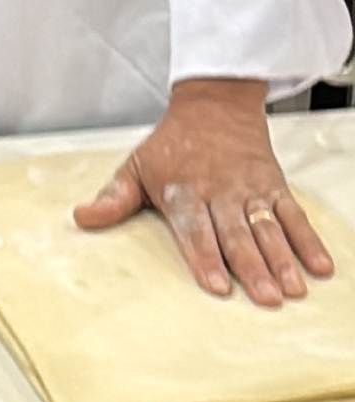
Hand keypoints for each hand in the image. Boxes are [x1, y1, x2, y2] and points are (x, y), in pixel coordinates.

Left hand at [73, 78, 333, 307]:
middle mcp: (220, 191)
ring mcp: (250, 189)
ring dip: (282, 260)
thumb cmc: (172, 143)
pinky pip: (294, 214)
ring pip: (268, 228)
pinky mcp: (274, 185)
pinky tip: (320, 267)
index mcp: (184, 190)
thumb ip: (113, 198)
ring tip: (292, 289)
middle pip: (236, 235)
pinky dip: (308, 240)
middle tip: (265, 298)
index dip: (206, 257)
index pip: (195, 229)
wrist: (214, 103)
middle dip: (252, 268)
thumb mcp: (135, 166)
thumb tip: (81, 218)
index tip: (216, 286)